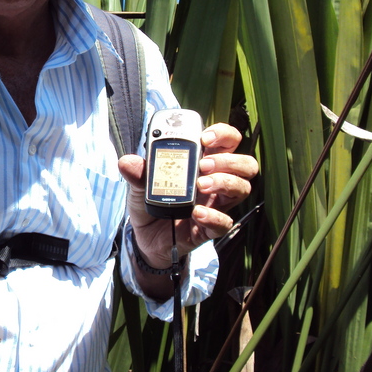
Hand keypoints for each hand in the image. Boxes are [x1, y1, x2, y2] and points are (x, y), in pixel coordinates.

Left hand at [118, 122, 257, 272]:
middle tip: (204, 164)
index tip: (204, 137)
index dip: (223, 134)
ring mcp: (216, 205)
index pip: (228, 141)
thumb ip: (138, 172)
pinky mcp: (209, 228)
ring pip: (241, 189)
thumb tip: (127, 162)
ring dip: (224, 182)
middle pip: (245, 164)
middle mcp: (216, 181)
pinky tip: (196, 213)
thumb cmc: (153, 202)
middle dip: (228, 160)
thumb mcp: (141, 185)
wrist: (146, 237)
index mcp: (204, 163)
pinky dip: (213, 216)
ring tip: (201, 184)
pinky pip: (224, 222)